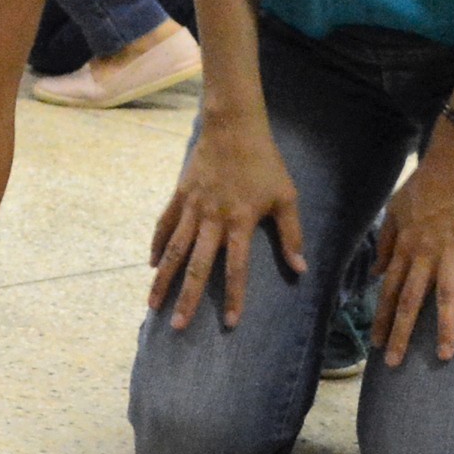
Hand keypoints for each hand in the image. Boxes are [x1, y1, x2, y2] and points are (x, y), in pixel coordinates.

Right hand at [147, 108, 308, 330]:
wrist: (233, 127)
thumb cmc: (265, 163)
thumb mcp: (286, 197)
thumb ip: (292, 235)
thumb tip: (300, 269)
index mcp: (239, 222)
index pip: (236, 268)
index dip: (234, 296)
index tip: (230, 323)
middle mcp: (212, 220)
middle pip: (197, 266)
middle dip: (187, 298)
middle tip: (178, 326)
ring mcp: (192, 208)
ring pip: (174, 251)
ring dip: (163, 280)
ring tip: (152, 305)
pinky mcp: (180, 196)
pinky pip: (165, 226)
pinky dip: (158, 246)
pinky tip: (152, 264)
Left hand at [371, 133, 453, 366]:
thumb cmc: (424, 185)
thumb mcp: (394, 211)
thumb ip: (385, 243)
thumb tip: (377, 273)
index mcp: (404, 248)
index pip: (389, 291)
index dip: (382, 318)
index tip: (376, 344)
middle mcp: (424, 255)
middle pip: (410, 301)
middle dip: (401, 333)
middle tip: (394, 363)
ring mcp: (452, 252)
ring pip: (446, 296)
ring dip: (445, 327)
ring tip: (445, 356)